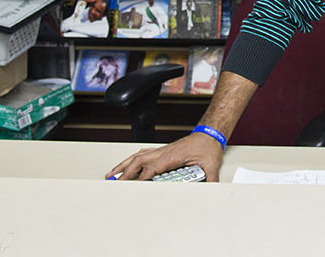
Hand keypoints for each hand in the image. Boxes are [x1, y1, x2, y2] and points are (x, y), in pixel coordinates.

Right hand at [106, 132, 222, 181]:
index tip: (133, 187)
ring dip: (124, 164)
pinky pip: (143, 153)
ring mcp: (162, 150)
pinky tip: (127, 164)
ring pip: (138, 156)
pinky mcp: (163, 150)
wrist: (209, 134)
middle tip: (115, 183)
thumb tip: (210, 190)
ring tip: (112, 173)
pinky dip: (132, 159)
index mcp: (172, 156)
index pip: (152, 168)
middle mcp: (164, 152)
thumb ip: (211, 179)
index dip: (141, 178)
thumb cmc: (208, 147)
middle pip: (139, 161)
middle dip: (125, 172)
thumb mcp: (211, 165)